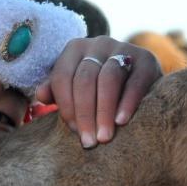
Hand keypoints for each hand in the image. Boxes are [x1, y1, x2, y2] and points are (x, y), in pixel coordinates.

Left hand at [34, 37, 161, 147]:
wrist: (142, 80)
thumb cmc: (101, 88)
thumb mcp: (78, 87)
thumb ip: (59, 90)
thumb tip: (40, 95)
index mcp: (75, 49)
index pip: (63, 77)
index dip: (67, 107)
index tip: (74, 132)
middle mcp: (98, 43)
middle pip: (85, 80)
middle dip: (85, 114)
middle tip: (89, 142)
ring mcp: (123, 48)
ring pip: (108, 79)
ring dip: (104, 111)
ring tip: (104, 137)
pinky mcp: (146, 60)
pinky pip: (134, 83)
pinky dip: (127, 103)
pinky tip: (121, 121)